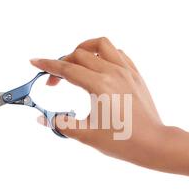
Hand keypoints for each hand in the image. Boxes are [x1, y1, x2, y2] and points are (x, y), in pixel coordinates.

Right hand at [30, 37, 174, 168]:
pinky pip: (118, 53)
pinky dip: (103, 54)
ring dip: (83, 49)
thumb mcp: (86, 135)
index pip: (66, 68)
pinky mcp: (136, 74)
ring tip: (74, 62)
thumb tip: (42, 119)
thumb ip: (61, 124)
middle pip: (79, 54)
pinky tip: (98, 66)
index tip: (34, 62)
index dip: (47, 65)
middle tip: (54, 82)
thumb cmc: (122, 141)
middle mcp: (113, 72)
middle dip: (61, 63)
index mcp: (99, 85)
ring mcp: (126, 71)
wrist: (153, 143)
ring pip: (101, 45)